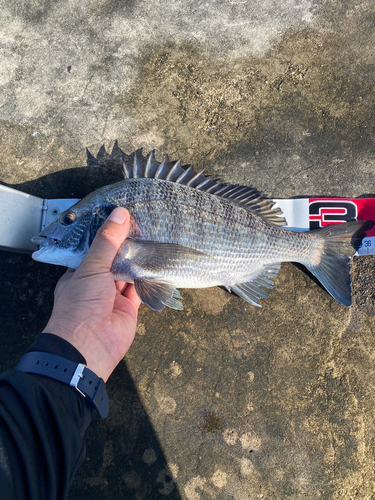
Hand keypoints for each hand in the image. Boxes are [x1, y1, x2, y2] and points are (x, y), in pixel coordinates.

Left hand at [42, 207, 140, 380]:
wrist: (89, 346)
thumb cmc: (80, 306)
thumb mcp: (91, 268)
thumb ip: (107, 242)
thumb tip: (119, 214)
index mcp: (79, 272)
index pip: (94, 247)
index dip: (107, 232)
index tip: (122, 215)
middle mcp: (96, 282)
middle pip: (113, 259)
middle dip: (126, 245)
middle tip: (143, 223)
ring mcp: (113, 295)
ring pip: (128, 273)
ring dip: (138, 260)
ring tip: (154, 238)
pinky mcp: (129, 307)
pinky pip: (140, 289)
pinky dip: (148, 278)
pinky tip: (157, 263)